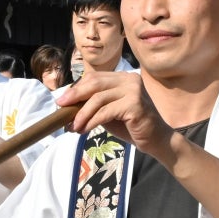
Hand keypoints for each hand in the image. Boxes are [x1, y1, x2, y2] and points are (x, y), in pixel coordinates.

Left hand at [56, 70, 173, 156]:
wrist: (157, 140)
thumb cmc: (132, 127)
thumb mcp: (109, 112)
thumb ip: (94, 105)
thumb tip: (68, 105)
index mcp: (124, 78)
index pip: (95, 77)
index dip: (77, 87)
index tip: (63, 100)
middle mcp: (129, 79)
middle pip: (95, 83)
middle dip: (75, 96)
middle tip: (61, 108)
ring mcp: (133, 90)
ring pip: (98, 98)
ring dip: (81, 113)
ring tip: (73, 126)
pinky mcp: (135, 104)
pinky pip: (105, 112)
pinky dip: (91, 121)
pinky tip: (84, 130)